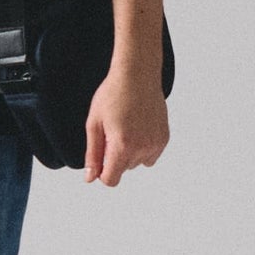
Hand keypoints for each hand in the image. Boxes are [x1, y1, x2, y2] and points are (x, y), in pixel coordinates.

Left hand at [82, 64, 168, 185]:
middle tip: (112, 130)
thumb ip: (93, 155)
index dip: (102, 171)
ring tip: (125, 126)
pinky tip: (137, 128)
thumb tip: (91, 178)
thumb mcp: (94, 124)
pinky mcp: (164, 138)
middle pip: (123, 170)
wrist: (137, 74)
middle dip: (114, 157)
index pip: (110, 180)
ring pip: (136, 163)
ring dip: (129, 152)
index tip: (100, 157)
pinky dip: (142, 147)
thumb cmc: (113, 94)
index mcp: (122, 146)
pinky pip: (150, 155)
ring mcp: (155, 144)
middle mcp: (142, 148)